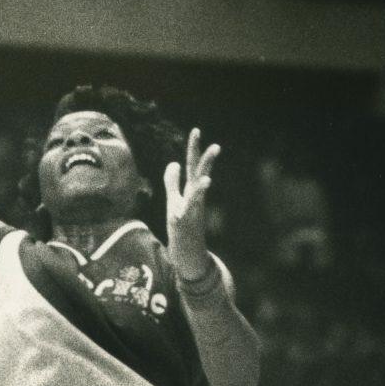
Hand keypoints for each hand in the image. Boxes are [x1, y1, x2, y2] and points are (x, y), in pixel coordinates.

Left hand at [164, 128, 220, 279]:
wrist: (188, 256)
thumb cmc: (182, 229)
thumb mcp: (174, 201)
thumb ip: (173, 182)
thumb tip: (172, 163)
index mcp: (191, 191)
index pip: (192, 166)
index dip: (193, 149)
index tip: (196, 130)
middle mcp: (194, 198)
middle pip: (198, 173)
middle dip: (201, 156)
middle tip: (207, 139)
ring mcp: (192, 209)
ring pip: (198, 189)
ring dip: (204, 175)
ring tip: (212, 159)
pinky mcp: (186, 221)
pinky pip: (191, 208)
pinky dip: (197, 197)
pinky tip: (204, 186)